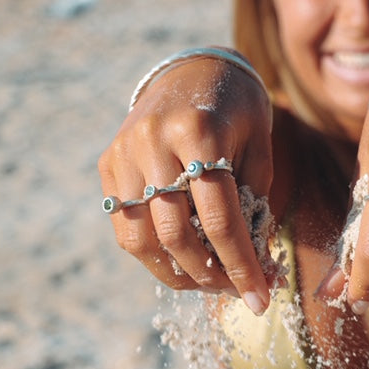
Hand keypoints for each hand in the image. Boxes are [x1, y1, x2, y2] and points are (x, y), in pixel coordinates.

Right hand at [98, 55, 273, 314]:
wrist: (194, 68)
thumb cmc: (238, 108)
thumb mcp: (259, 145)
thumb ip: (253, 200)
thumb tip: (249, 261)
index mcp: (199, 133)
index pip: (220, 219)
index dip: (241, 266)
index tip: (259, 299)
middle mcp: (154, 142)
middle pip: (176, 234)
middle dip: (209, 275)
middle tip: (233, 291)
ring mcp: (124, 152)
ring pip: (140, 238)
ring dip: (174, 272)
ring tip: (205, 282)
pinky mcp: (109, 161)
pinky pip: (124, 223)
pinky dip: (150, 252)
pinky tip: (178, 258)